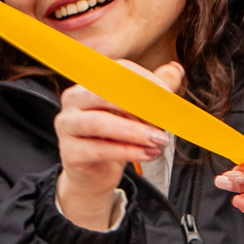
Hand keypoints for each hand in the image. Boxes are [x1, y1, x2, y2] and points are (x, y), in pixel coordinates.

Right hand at [54, 61, 182, 229]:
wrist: (93, 174)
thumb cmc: (113, 139)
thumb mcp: (136, 113)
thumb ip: (152, 92)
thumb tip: (176, 69)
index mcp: (89, 84)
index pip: (115, 71)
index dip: (143, 80)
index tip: (168, 95)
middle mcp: (73, 100)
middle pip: (103, 93)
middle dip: (138, 104)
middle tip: (164, 117)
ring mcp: (67, 126)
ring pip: (100, 122)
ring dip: (135, 131)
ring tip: (159, 139)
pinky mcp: (69, 152)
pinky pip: (100, 149)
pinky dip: (128, 151)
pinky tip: (148, 153)